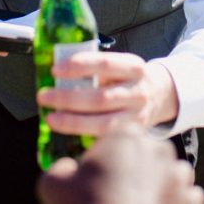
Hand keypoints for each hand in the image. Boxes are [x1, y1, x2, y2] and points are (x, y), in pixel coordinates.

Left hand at [36, 51, 178, 135]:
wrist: (159, 94)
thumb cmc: (126, 78)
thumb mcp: (118, 65)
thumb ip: (94, 68)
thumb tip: (56, 73)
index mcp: (133, 67)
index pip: (105, 64)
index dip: (79, 66)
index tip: (55, 70)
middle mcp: (138, 91)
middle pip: (100, 98)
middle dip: (68, 98)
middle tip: (43, 96)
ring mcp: (137, 116)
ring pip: (103, 123)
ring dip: (72, 122)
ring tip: (50, 117)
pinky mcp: (133, 135)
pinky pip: (105, 138)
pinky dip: (83, 136)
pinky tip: (66, 132)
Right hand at [37, 124, 203, 203]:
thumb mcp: (54, 182)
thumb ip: (60, 168)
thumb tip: (66, 169)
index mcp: (126, 136)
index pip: (123, 136)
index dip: (112, 154)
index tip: (103, 171)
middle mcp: (158, 149)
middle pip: (150, 153)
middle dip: (140, 168)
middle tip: (120, 190)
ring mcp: (179, 175)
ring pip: (173, 174)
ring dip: (162, 184)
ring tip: (143, 201)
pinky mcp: (191, 200)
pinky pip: (187, 197)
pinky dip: (176, 203)